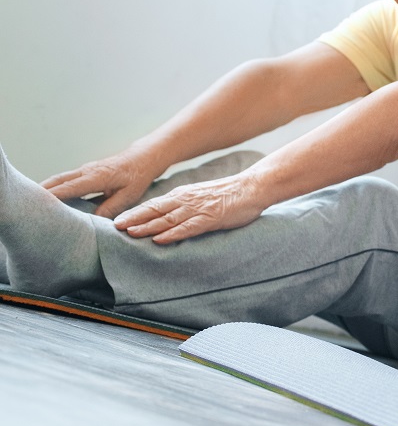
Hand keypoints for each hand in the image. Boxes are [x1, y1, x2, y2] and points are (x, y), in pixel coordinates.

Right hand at [41, 149, 166, 218]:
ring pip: (58, 179)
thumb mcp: (129, 195)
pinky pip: (64, 179)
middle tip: (27, 206)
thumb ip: (111, 208)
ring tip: (32, 203)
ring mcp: (84, 170)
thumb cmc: (137, 177)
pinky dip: (53, 187)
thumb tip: (93, 221)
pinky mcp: (85, 172)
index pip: (68, 188)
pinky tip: (48, 198)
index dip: (52, 197)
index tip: (38, 206)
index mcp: (96, 177)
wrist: (142, 159)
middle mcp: (86, 172)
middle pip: (57, 181)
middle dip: (40, 192)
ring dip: (44, 189)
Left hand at [112, 173, 268, 243]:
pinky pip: (189, 227)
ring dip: (148, 226)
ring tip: (131, 233)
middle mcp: (186, 200)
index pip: (154, 204)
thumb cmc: (230, 194)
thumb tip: (169, 216)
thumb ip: (186, 205)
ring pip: (168, 218)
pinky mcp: (211, 218)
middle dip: (134, 219)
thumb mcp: (202, 196)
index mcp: (183, 195)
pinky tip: (161, 239)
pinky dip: (174, 233)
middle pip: (155, 210)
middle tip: (115, 227)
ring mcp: (198, 209)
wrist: (252, 186)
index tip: (118, 221)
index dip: (135, 213)